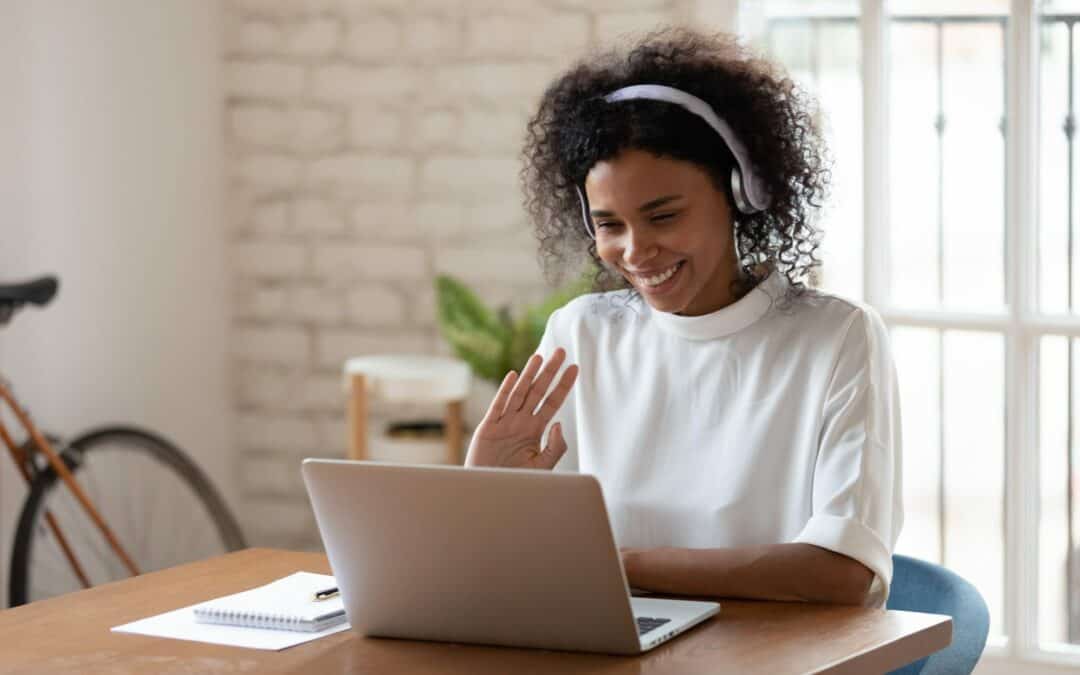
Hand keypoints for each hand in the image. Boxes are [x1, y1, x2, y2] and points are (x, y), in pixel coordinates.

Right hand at [464, 347, 578, 469]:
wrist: (492, 492)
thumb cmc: (517, 480)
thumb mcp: (543, 466)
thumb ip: (555, 447)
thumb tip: (559, 423)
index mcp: (535, 429)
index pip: (552, 402)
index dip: (563, 385)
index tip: (575, 368)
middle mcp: (521, 421)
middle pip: (538, 391)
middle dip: (550, 372)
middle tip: (561, 352)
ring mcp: (505, 422)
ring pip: (520, 393)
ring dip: (529, 375)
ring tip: (540, 357)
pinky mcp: (489, 427)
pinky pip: (499, 406)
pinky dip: (506, 391)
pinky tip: (514, 376)